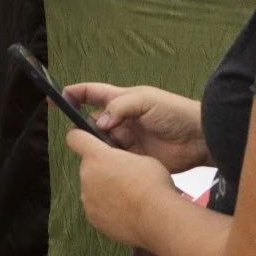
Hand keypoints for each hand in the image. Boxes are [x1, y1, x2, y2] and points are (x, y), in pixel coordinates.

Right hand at [64, 82, 208, 171]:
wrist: (200, 139)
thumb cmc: (174, 112)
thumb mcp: (146, 100)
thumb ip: (119, 107)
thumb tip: (98, 122)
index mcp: (121, 100)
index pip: (91, 93)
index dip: (72, 93)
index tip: (55, 98)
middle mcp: (120, 119)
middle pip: (91, 120)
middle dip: (80, 124)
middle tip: (78, 133)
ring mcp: (126, 139)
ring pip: (100, 141)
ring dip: (93, 144)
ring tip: (92, 148)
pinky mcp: (133, 158)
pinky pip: (113, 158)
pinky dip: (106, 159)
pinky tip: (104, 162)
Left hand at [68, 129, 181, 247]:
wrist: (157, 218)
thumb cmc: (153, 186)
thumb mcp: (142, 159)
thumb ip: (122, 157)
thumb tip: (121, 164)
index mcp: (97, 156)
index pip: (75, 138)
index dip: (79, 135)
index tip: (83, 137)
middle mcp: (87, 176)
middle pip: (88, 166)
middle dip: (102, 169)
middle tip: (123, 175)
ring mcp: (88, 198)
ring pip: (92, 188)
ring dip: (104, 189)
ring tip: (129, 196)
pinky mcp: (93, 217)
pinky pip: (97, 208)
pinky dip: (108, 208)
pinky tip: (127, 210)